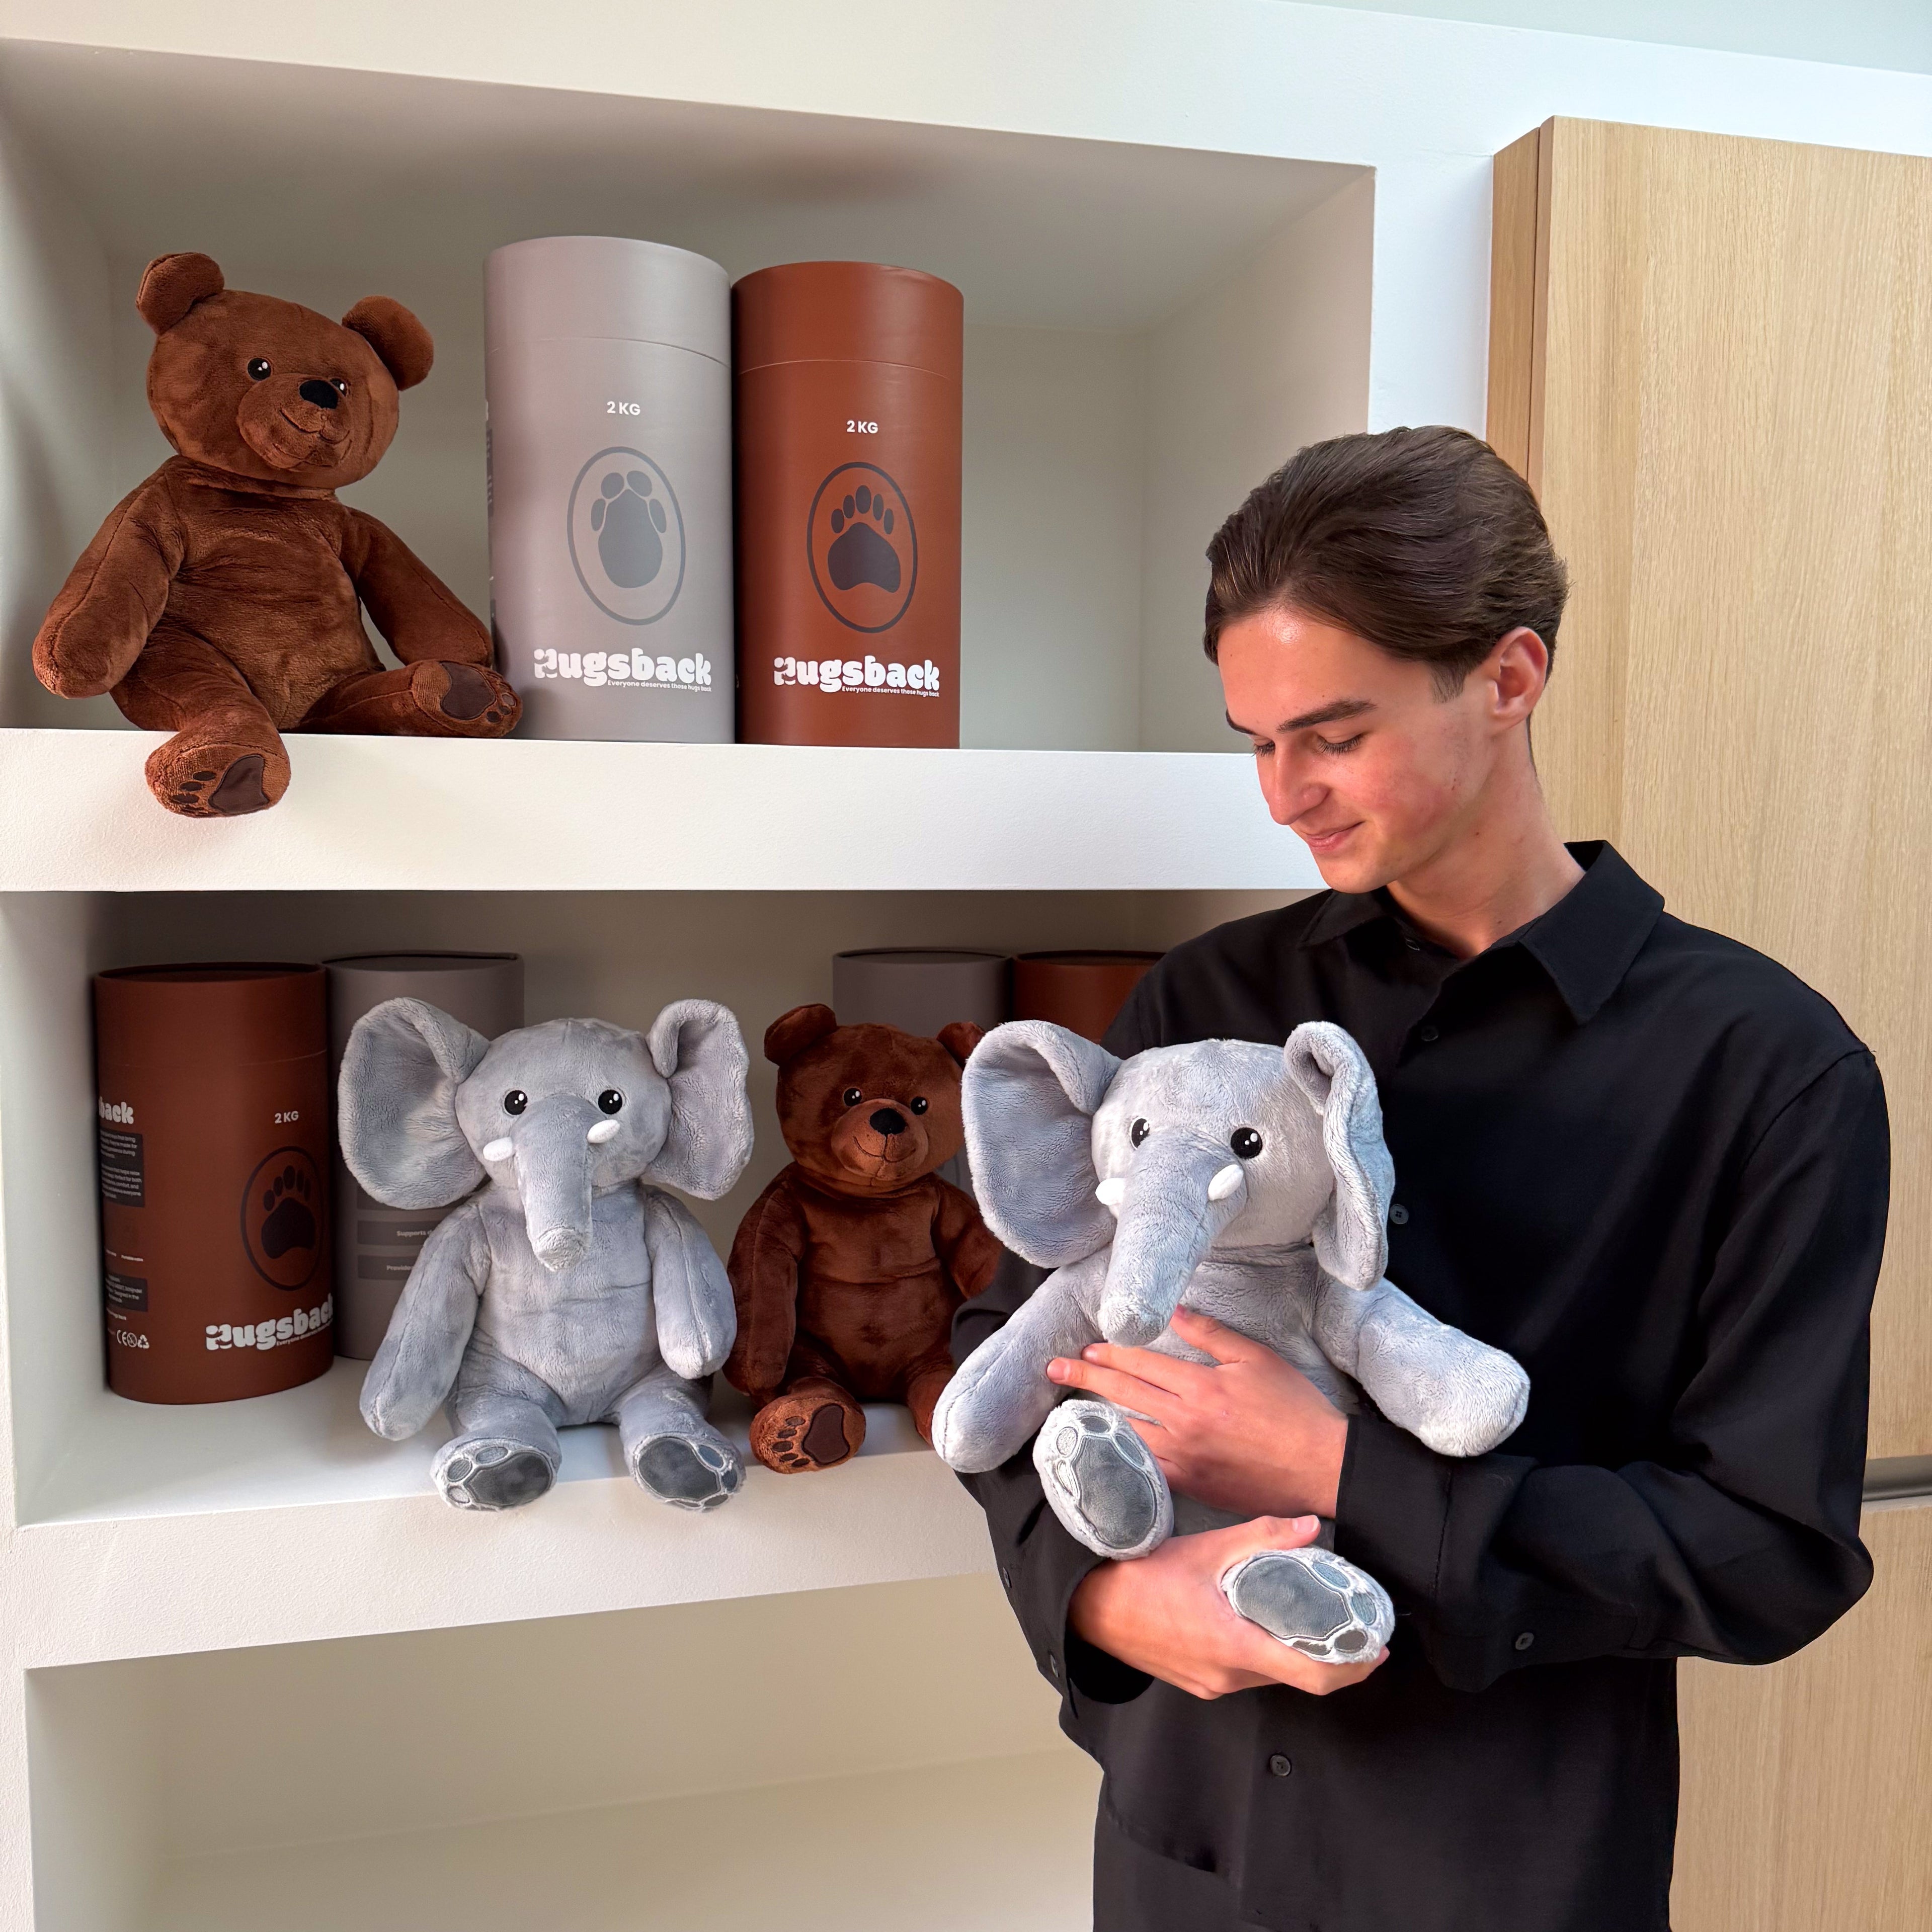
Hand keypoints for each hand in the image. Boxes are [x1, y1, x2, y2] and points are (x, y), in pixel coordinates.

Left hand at [1047, 1306, 1346, 1518]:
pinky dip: (1122, 1452)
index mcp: (1200, 1388)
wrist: (1321, 1466)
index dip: (1109, 1353)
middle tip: (1055, 1369)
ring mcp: (1185, 1459)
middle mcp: (1185, 1424)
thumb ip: (1209, 1333)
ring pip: (1126, 1433)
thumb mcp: (1255, 1358)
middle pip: (1123, 1394)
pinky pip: (1145, 1466)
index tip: (1086, 1347)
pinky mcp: (1191, 1484)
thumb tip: (1173, 1310)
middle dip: (1085, 1378)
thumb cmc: (1294, 1408)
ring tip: (1070, 1404)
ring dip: (1095, 1416)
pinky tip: (1106, 1445)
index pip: (1140, 1364)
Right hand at [1068, 1513, 1385, 1698]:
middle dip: (1329, 1654)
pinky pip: (1244, 1672)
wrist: (1088, 1605)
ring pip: (1270, 1674)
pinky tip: (1262, 1621)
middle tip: (1349, 1623)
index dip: (1354, 1666)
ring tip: (1308, 1615)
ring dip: (1294, 1652)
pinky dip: (1264, 1652)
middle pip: (1296, 1676)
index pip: (1313, 1675)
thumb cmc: (1142, 1576)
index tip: (1378, 1647)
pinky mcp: (1197, 1681)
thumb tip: (1310, 1526)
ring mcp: (1211, 1684)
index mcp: (1235, 1646)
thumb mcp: (1204, 1549)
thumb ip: (1261, 1537)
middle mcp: (1228, 1676)